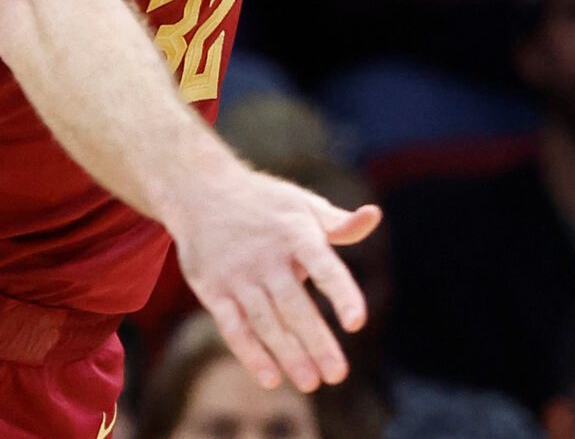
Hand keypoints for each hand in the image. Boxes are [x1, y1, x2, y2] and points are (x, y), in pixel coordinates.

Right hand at [168, 169, 379, 393]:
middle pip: (295, 307)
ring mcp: (238, 275)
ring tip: (312, 382)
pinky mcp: (214, 291)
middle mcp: (267, 256)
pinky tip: (271, 377)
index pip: (324, 267)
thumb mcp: (302, 204)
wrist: (200, 191)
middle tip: (338, 374)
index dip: (341, 294)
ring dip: (289, 355)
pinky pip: (233, 328)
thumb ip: (338, 222)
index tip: (357, 324)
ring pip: (267, 323)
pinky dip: (250, 354)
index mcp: (296, 233)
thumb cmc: (265, 202)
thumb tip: (374, 216)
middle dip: (317, 343)